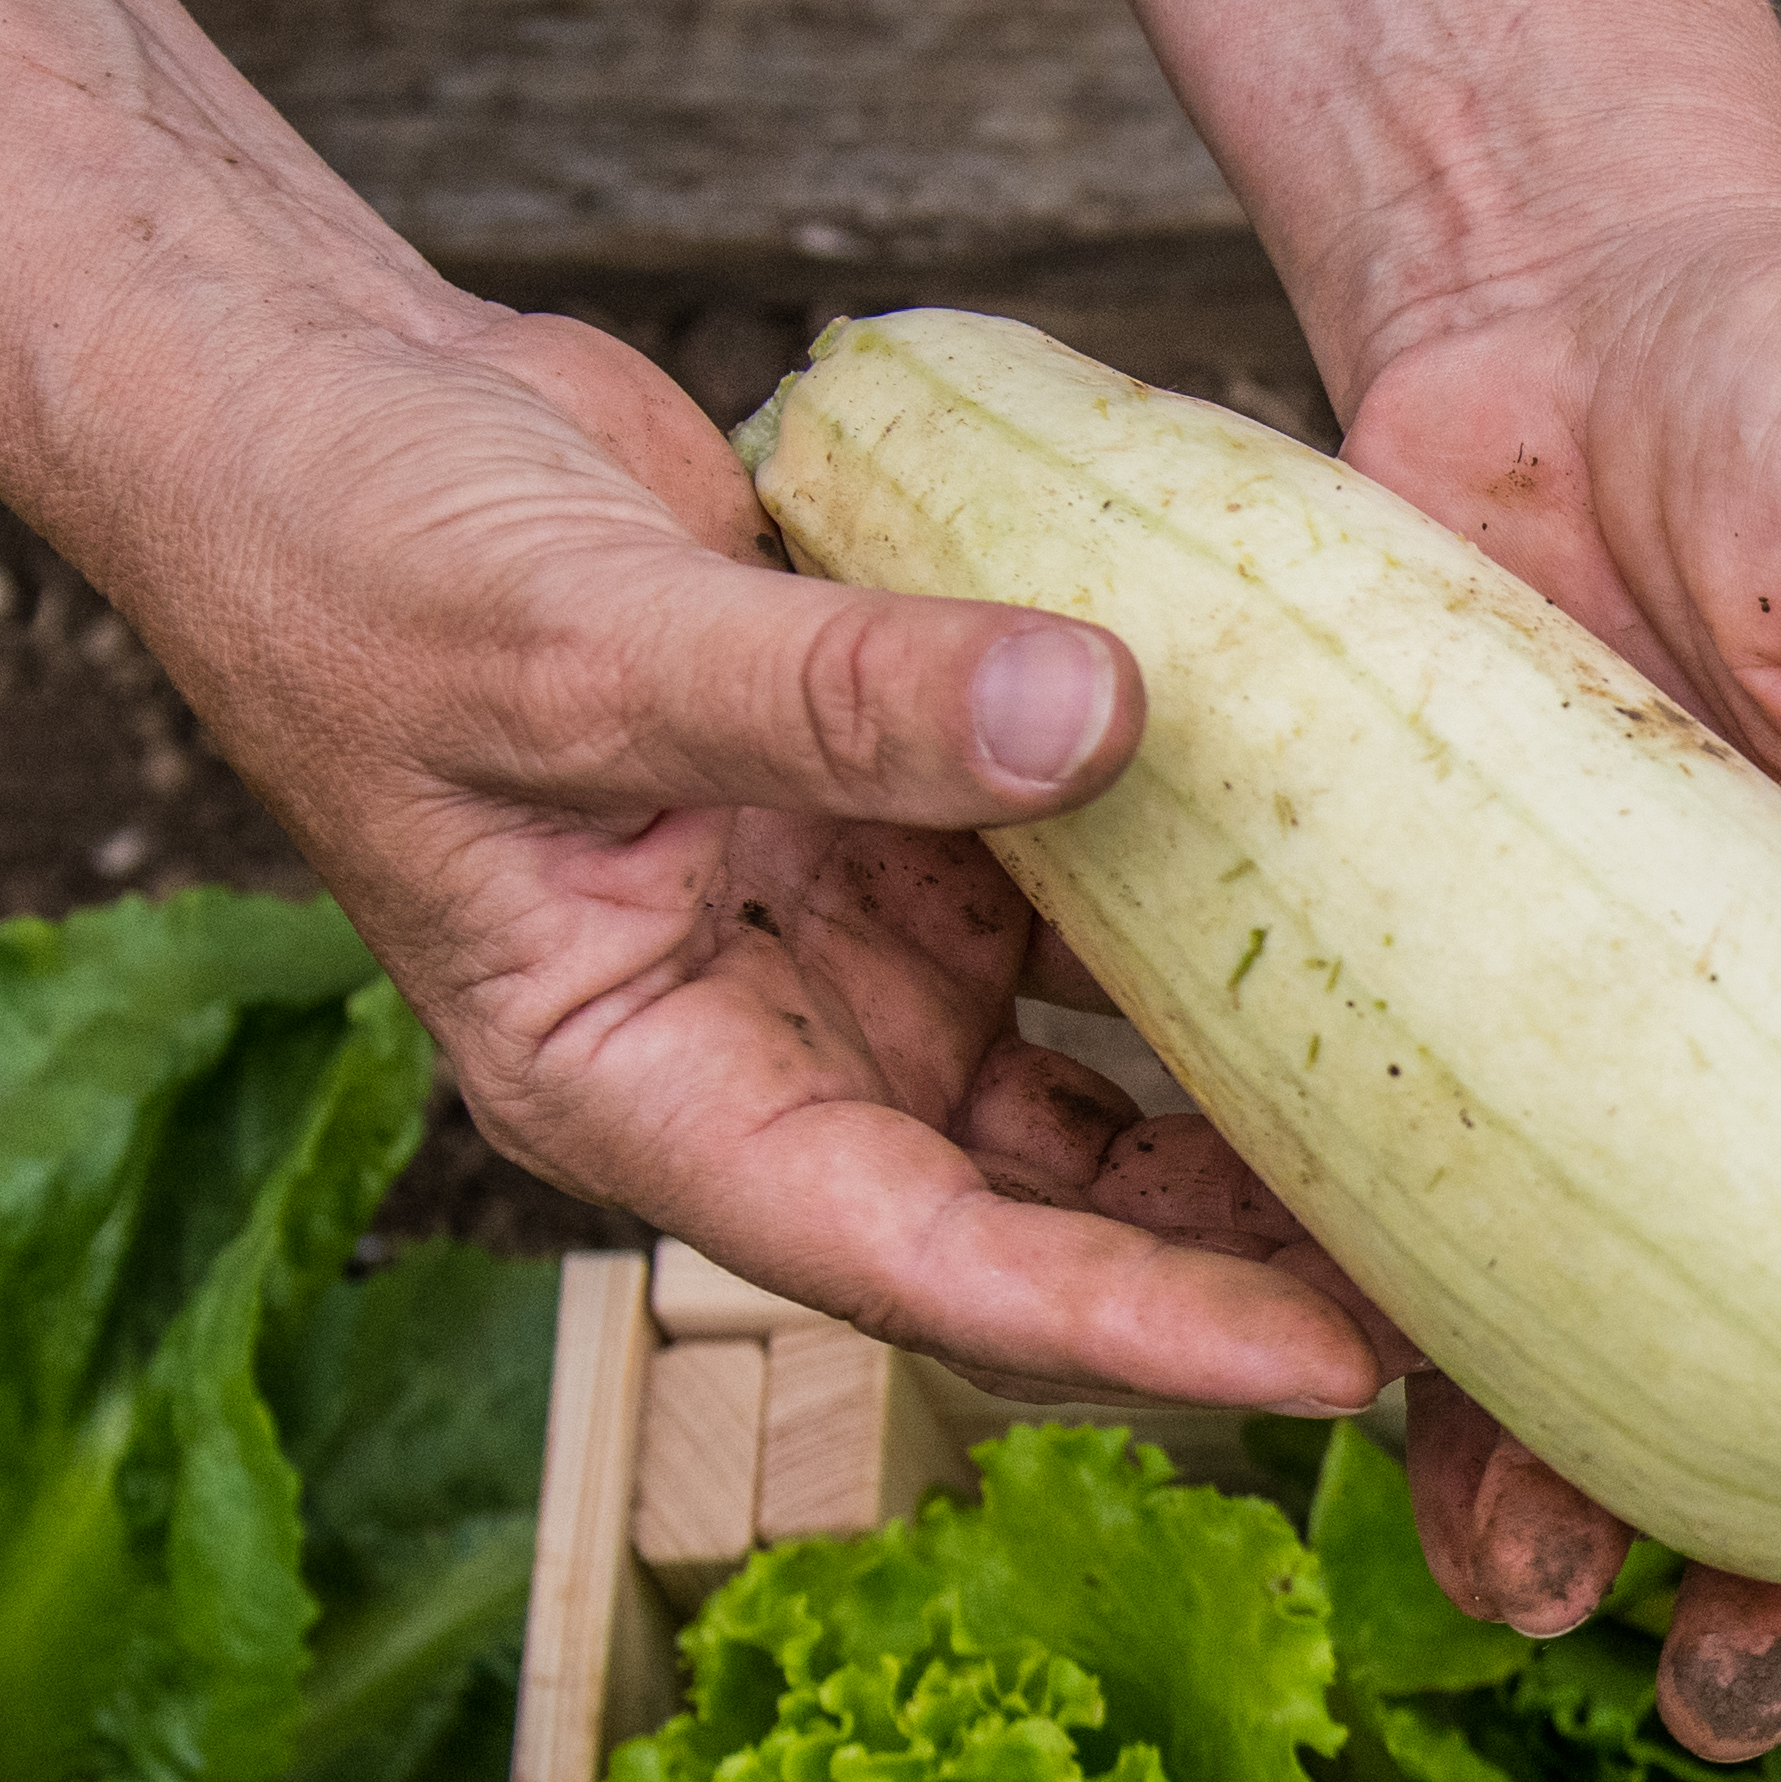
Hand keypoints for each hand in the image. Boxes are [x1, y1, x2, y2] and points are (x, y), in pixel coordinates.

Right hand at [70, 302, 1380, 1412]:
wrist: (316, 411)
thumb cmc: (366, 553)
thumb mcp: (586, 637)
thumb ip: (836, 694)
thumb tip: (1104, 710)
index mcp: (646, 1091)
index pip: (935, 1264)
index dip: (1139, 1330)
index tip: (1335, 1370)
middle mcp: (763, 1049)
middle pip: (1043, 1211)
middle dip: (1232, 1263)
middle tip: (1464, 1283)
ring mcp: (839, 943)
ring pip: (1085, 1079)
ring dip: (1247, 1112)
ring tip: (1463, 1132)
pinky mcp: (896, 826)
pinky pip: (1084, 905)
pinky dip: (1208, 914)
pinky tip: (1370, 911)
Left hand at [1325, 201, 1780, 1752]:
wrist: (1538, 289)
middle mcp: (1777, 1047)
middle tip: (1739, 1701)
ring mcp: (1588, 1037)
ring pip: (1591, 1316)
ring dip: (1564, 1486)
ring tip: (1516, 1609)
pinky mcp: (1412, 983)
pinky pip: (1393, 1189)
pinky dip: (1375, 1320)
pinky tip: (1347, 1430)